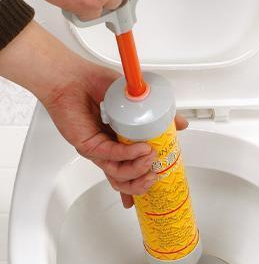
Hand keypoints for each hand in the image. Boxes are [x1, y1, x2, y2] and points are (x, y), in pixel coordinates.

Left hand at [44, 75, 188, 208]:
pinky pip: (111, 156)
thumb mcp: (136, 101)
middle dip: (143, 184)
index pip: (130, 172)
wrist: (72, 78)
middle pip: (124, 181)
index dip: (142, 184)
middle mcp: (107, 151)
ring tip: (151, 159)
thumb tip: (180, 125)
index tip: (156, 185)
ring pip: (118, 174)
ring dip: (138, 169)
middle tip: (156, 176)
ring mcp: (98, 151)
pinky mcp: (88, 146)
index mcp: (118, 144)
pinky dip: (129, 154)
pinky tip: (141, 149)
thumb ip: (158, 115)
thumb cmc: (95, 86)